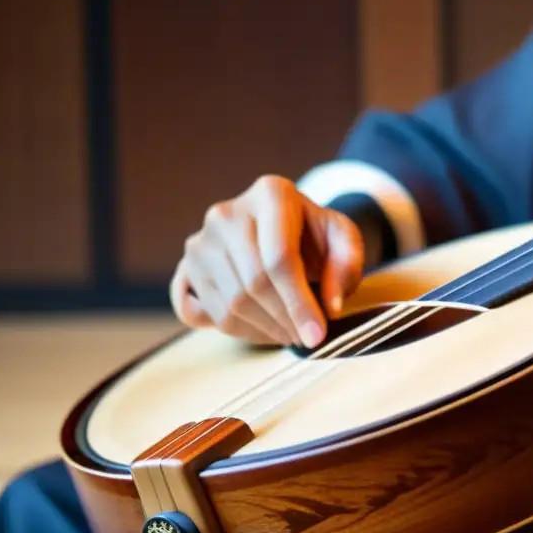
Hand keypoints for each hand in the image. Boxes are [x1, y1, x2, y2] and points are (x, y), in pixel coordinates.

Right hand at [169, 175, 364, 347]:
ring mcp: (200, 241)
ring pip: (230, 303)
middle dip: (285, 320)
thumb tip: (330, 306)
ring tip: (291, 333)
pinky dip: (235, 330)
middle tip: (307, 338)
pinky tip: (261, 328)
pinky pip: (202, 313)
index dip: (299, 303)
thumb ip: (346, 266)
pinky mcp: (186, 267)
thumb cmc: (316, 237)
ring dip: (265, 330)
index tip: (317, 335)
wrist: (284, 231)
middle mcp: (227, 213)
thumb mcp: (344, 241)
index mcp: (271, 194)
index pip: (279, 258)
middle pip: (253, 283)